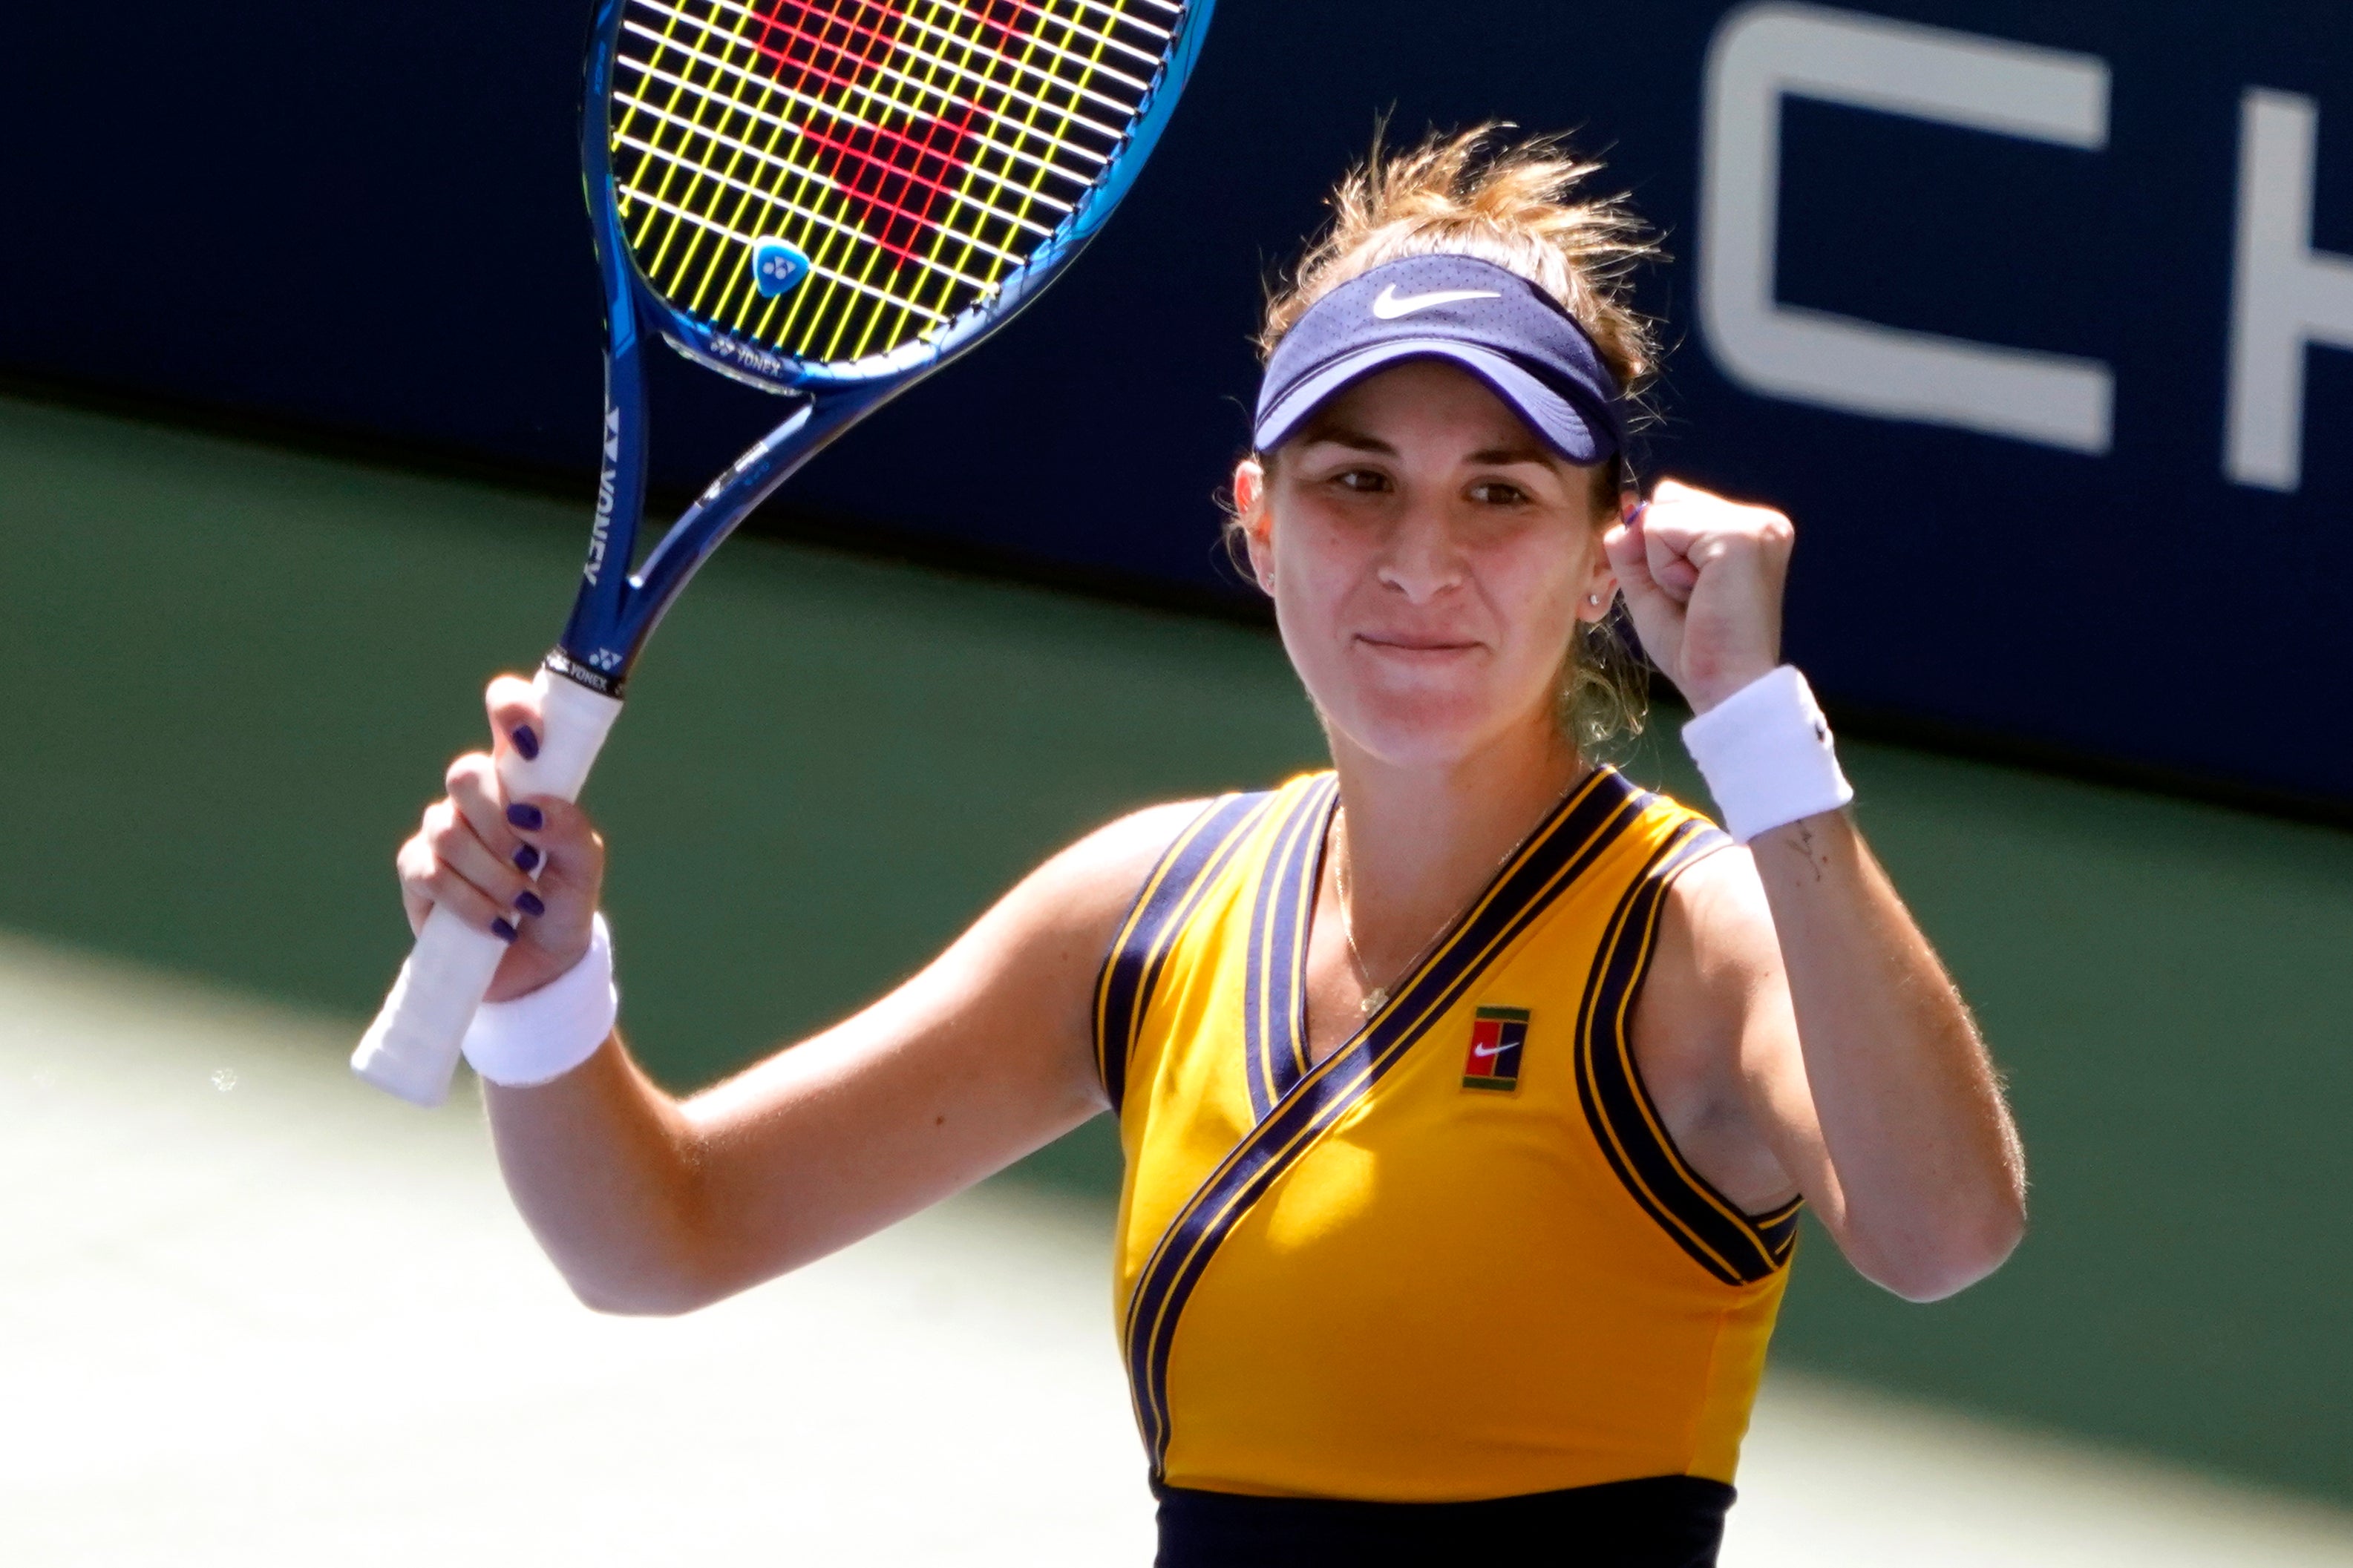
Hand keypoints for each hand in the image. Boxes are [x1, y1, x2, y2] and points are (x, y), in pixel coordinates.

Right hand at [395, 675, 607, 1001]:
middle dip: (499, 821)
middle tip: (528, 859)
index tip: (530, 738)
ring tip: (523, 901)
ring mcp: (443, 833)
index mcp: (523, 780)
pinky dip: (471, 902)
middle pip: (465, 773)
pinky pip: (430, 873)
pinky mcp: (418, 873)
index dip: (510, 707)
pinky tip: (498, 924)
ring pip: (448, 829)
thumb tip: (530, 810)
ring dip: (492, 873)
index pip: (506, 715)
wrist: (538, 968)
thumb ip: (570, 831)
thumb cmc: (563, 904)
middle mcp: (478, 799)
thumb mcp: (584, 869)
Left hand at [1602, 478, 1794, 713]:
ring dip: (1662, 564)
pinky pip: (1662, 529)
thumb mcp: (1652, 587)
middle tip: (1694, 598)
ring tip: (1697, 597)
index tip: (1694, 594)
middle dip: (1660, 553)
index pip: (1674, 503)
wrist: (1727, 688)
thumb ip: (1634, 548)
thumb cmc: (1696, 648)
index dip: (1661, 550)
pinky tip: (1697, 595)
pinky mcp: (1741, 536)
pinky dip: (1664, 569)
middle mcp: (1760, 520)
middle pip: (1666, 499)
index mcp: (1749, 529)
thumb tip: (1624, 514)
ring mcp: (1755, 524)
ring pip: (1661, 513)